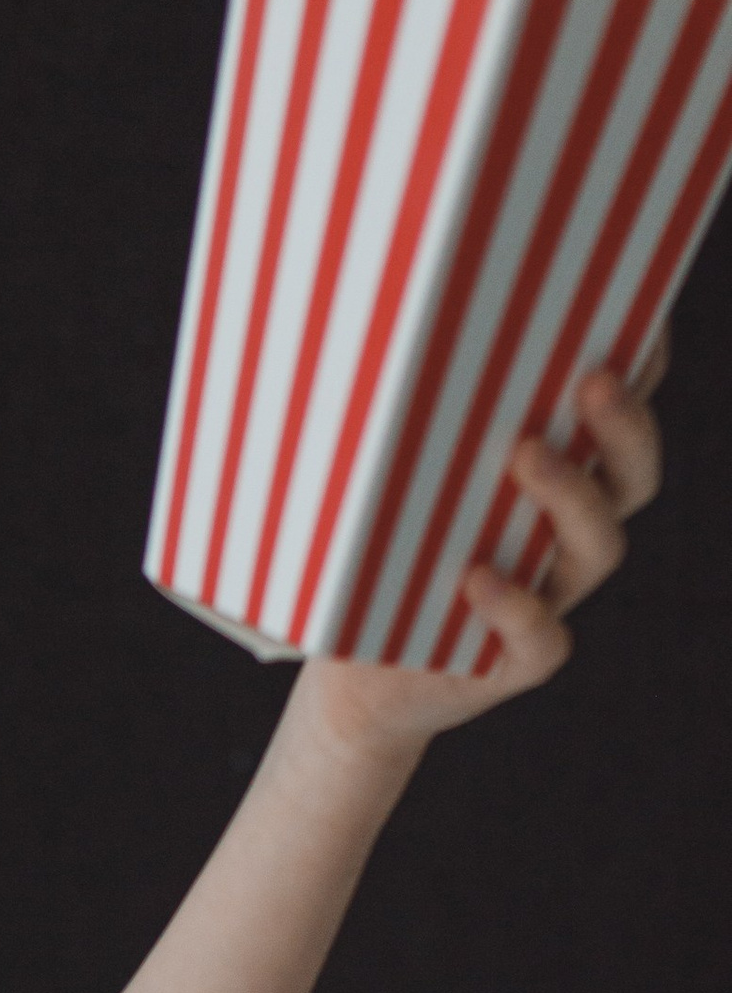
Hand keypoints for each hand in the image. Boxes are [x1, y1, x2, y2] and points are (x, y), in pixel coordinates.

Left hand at [298, 347, 665, 763]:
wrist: (354, 677)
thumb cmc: (370, 555)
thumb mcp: (383, 480)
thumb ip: (392, 413)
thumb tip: (353, 318)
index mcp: (554, 478)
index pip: (613, 418)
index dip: (640, 368)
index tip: (635, 315)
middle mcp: (566, 533)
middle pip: (630, 475)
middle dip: (623, 425)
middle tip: (593, 379)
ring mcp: (550, 595)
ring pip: (598, 547)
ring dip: (571, 497)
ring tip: (526, 454)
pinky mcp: (514, 661)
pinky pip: (543, 638)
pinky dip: (518, 608)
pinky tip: (479, 578)